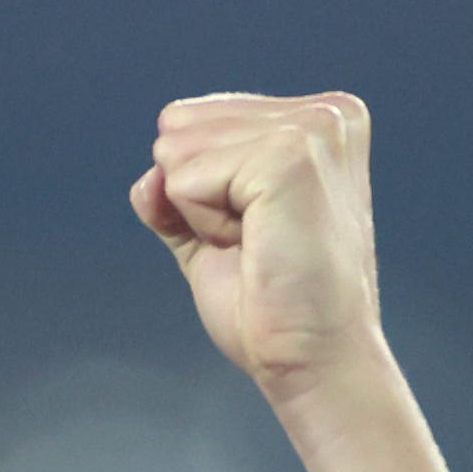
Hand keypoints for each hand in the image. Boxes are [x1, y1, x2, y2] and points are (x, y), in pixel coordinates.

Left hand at [131, 89, 389, 405]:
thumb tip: (147, 179)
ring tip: (258, 245)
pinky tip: (255, 247)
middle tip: (256, 244)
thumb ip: (174, 192)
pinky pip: (185, 181)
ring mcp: (311, 129)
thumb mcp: (211, 233)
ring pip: (179, 151)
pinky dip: (204, 226)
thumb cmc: (274, 306)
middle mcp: (324, 112)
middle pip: (181, 125)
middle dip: (198, 197)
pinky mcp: (289, 156)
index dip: (203, 189)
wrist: (313, 359)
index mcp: (318, 118)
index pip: (195, 118)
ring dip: (202, 214)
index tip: (257, 232)